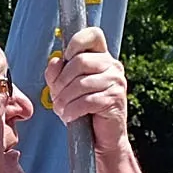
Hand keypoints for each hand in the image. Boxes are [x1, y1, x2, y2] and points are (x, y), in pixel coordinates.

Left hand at [44, 28, 129, 153]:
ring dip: (65, 99)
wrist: (102, 138)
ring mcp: (116, 82)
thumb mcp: (64, 88)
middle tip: (56, 97)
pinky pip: (87, 100)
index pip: (93, 34)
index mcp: (101, 57)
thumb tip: (56, 61)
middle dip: (61, 81)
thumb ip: (56, 73)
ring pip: (81, 83)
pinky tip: (70, 116)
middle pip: (80, 61)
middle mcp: (112, 66)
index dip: (76, 43)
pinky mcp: (115, 99)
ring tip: (61, 109)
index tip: (66, 58)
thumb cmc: (83, 109)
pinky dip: (73, 110)